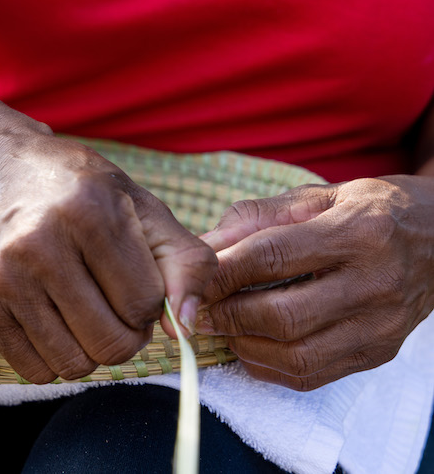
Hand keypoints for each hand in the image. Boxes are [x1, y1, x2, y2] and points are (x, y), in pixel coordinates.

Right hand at [0, 135, 216, 383]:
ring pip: (74, 364)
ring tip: (85, 310)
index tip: (136, 282)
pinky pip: (36, 371)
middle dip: (127, 334)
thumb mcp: (143, 206)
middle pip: (111, 342)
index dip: (152, 304)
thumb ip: (185, 263)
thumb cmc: (79, 189)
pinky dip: (54, 357)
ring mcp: (3, 278)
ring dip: (91, 349)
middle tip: (116, 305)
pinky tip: (53, 318)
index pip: (144, 304)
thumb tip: (184, 331)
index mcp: (88, 213)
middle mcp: (39, 245)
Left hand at [198, 176, 433, 389]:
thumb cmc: (370, 210)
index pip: (271, 257)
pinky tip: (250, 345)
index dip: (222, 273)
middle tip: (198, 308)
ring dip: (243, 345)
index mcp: (357, 232)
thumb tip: (205, 246)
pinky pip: (311, 376)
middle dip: (227, 315)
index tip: (190, 279)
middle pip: (282, 315)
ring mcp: (380, 326)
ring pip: (295, 355)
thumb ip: (258, 216)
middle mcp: (374, 283)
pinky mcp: (378, 354)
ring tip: (222, 326)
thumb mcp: (318, 196)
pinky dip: (268, 367)